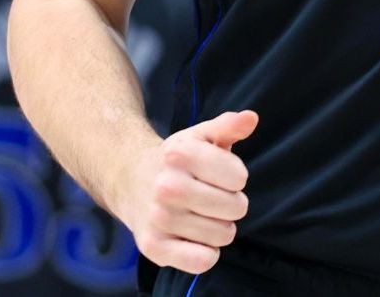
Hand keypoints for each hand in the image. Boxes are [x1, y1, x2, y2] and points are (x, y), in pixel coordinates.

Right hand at [120, 109, 257, 273]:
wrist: (129, 181)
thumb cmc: (175, 160)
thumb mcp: (200, 136)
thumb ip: (228, 126)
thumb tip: (250, 118)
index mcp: (181, 154)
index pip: (239, 178)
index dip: (234, 177)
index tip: (218, 175)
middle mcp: (167, 186)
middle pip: (236, 208)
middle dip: (230, 203)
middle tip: (209, 197)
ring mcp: (159, 218)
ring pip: (223, 236)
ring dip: (218, 228)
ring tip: (198, 214)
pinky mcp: (154, 246)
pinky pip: (202, 261)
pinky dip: (206, 253)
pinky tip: (193, 236)